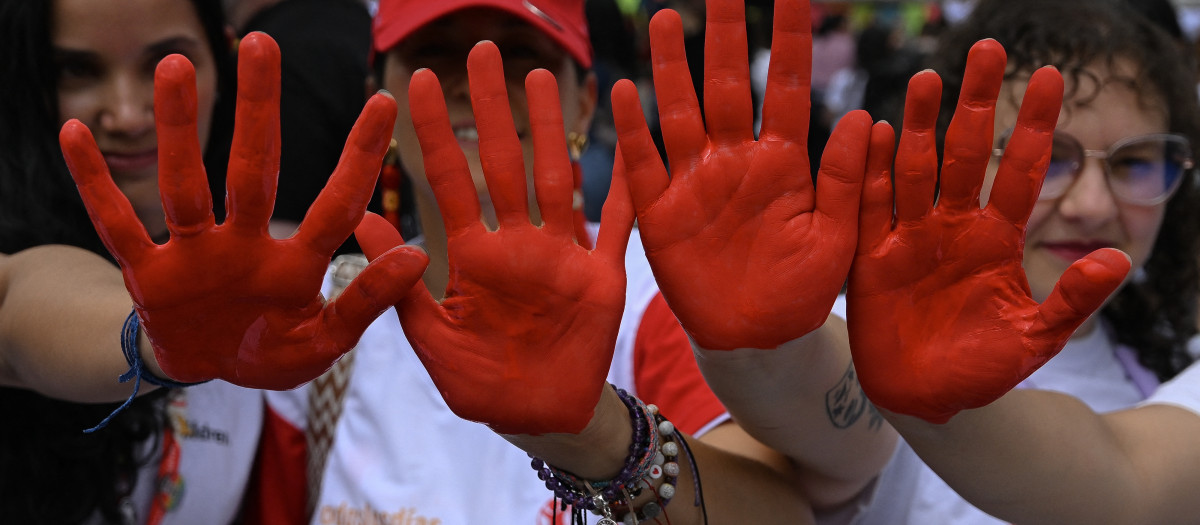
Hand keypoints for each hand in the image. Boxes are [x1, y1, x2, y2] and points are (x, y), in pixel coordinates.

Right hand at [59, 33, 427, 389]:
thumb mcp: (324, 340)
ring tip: (174, 67)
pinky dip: (94, 183)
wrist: (208, 370)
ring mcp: (194, 253)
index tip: (384, 100)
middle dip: (257, 110)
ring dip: (177, 129)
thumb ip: (366, 302)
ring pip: (183, 185)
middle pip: (253, 169)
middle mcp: (245, 243)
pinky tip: (76, 131)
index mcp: (296, 263)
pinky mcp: (148, 274)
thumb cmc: (272, 350)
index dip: (359, 158)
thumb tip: (421, 256)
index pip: (336, 204)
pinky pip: (116, 225)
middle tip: (261, 44)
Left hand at [356, 42, 634, 434]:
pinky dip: (626, 184)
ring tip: (540, 78)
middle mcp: (518, 243)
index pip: (450, 181)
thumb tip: (364, 227)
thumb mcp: (431, 338)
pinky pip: (619, 223)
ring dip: (550, 129)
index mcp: (474, 256)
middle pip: (505, 162)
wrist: (538, 419)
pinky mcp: (603, 276)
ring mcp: (562, 255)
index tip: (417, 81)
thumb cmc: (480, 384)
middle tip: (484, 51)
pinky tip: (630, 139)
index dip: (434, 132)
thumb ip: (400, 285)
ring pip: (557, 177)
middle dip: (494, 109)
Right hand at [611, 0, 872, 349]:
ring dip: (672, 68)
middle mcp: (737, 160)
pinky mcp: (661, 214)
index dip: (789, 37)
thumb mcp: (838, 236)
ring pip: (679, 112)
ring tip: (665, 19)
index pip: (788, 85)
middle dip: (726, 32)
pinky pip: (642, 166)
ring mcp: (695, 183)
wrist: (760, 339)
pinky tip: (622, 91)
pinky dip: (632, 132)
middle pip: (728, 83)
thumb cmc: (805, 289)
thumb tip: (864, 115)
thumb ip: (847, 179)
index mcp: (785, 162)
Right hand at [846, 40, 1129, 423]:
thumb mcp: (1036, 338)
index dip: (1036, 126)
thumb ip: (1073, 299)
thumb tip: (1121, 257)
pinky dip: (867, 173)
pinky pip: (868, 207)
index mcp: (995, 239)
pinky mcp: (870, 256)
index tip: (1051, 77)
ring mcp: (909, 237)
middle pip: (965, 153)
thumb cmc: (984, 369)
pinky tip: (869, 132)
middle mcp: (952, 227)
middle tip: (988, 49)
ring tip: (926, 78)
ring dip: (917, 125)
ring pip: (914, 169)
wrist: (926, 400)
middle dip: (976, 102)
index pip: (1020, 171)